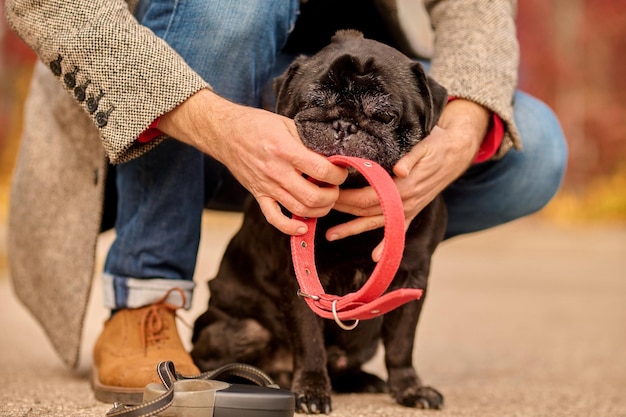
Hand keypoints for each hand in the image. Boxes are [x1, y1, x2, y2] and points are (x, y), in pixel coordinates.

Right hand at [159, 89, 347, 234]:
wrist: (224, 132)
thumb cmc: (256, 124)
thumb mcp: (286, 124)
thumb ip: (307, 140)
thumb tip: (331, 152)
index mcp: (285, 150)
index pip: (322, 170)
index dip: (338, 174)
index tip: (341, 171)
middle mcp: (276, 172)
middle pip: (313, 197)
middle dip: (332, 196)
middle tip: (335, 187)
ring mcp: (267, 186)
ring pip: (299, 210)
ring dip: (319, 210)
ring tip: (325, 200)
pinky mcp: (258, 195)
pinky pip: (274, 218)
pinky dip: (290, 228)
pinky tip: (303, 226)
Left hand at [328, 99, 490, 260]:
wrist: (456, 151)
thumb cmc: (436, 145)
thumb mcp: (424, 146)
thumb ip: (411, 158)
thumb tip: (400, 170)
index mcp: (403, 186)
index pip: (368, 195)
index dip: (347, 197)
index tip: (328, 194)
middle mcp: (404, 201)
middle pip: (366, 210)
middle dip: (341, 211)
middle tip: (317, 211)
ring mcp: (409, 208)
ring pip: (375, 222)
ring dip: (353, 229)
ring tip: (330, 236)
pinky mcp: (413, 209)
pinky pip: (398, 229)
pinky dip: (386, 243)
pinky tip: (376, 257)